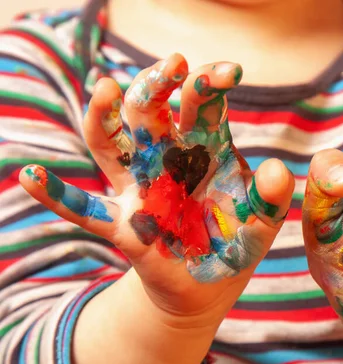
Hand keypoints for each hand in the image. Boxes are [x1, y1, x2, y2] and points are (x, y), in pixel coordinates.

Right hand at [20, 53, 293, 324]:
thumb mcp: (263, 222)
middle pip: (149, 111)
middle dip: (156, 85)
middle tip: (172, 65)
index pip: (201, 105)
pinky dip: (57, 195)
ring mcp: (140, 188)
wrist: (210, 284)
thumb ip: (272, 197)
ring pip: (112, 143)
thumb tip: (276, 169)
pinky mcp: (123, 224)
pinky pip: (84, 209)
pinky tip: (30, 178)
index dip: (210, 84)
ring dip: (104, 115)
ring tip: (105, 89)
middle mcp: (167, 159)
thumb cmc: (238, 243)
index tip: (228, 71)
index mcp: (205, 150)